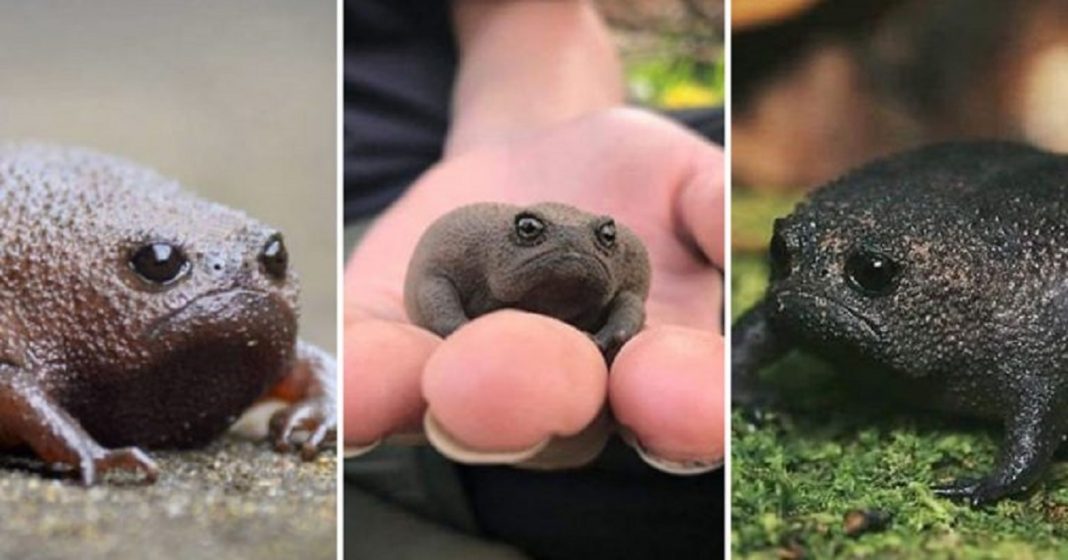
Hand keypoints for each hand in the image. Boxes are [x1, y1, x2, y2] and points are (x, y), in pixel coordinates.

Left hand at [344, 108, 723, 469]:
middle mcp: (565, 397)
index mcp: (649, 368)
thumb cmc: (620, 181)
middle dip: (548, 398)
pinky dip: (370, 385)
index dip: (683, 408)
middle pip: (561, 427)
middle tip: (542, 373)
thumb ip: (713, 208)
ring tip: (448, 377)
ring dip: (458, 406)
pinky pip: (378, 384)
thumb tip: (748, 239)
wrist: (529, 156)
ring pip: (463, 419)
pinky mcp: (396, 355)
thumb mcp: (680, 174)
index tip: (670, 382)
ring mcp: (475, 384)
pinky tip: (360, 380)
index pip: (678, 408)